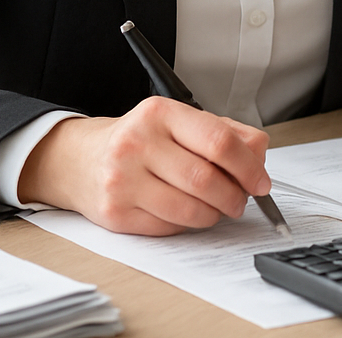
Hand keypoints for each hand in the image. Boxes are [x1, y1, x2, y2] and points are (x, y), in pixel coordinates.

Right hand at [17, 96, 270, 235]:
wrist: (80, 160)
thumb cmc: (139, 140)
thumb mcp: (179, 121)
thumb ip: (225, 132)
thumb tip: (259, 154)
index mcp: (160, 113)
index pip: (219, 141)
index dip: (248, 166)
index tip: (260, 181)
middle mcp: (137, 143)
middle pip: (207, 180)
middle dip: (235, 196)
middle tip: (241, 199)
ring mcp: (123, 180)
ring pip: (191, 210)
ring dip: (215, 214)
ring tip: (216, 206)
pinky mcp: (116, 213)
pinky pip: (170, 228)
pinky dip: (189, 224)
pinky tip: (186, 211)